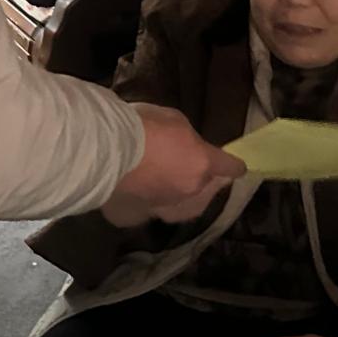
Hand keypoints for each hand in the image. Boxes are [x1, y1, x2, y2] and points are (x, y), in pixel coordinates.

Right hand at [101, 104, 246, 225]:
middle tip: (194, 170)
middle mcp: (189, 192)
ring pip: (181, 208)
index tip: (235, 166)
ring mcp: (163, 209)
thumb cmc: (138, 125)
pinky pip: (148, 212)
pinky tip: (138, 194)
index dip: (232, 166)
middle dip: (205, 182)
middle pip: (207, 192)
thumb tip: (186, 147)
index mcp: (202, 164)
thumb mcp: (172, 118)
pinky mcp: (136, 217)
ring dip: (181, 198)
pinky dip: (146, 204)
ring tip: (172, 188)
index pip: (230, 167)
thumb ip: (186, 138)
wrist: (101, 149)